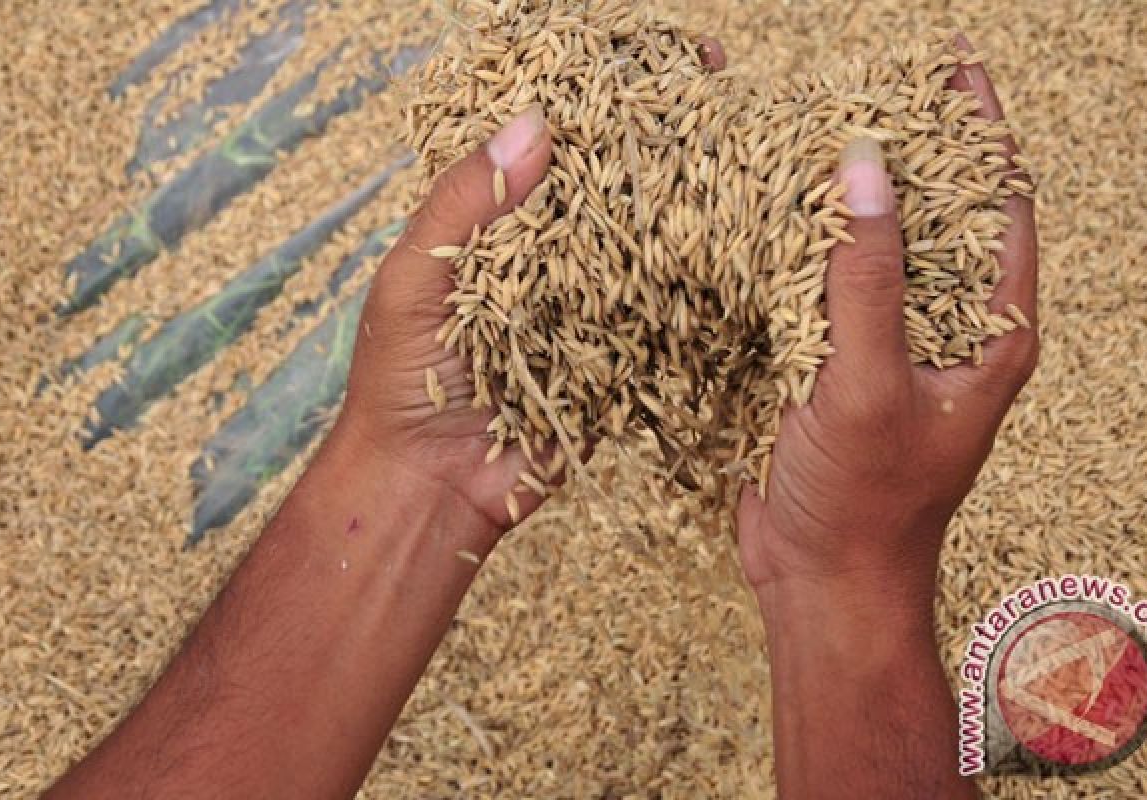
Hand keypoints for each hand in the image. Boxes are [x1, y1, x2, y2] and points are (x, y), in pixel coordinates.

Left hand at [335, 39, 727, 537]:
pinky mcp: (618, 361)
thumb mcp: (414, 278)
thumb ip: (466, 204)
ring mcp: (590, 306)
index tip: (661, 62)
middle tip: (720, 97)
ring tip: (745, 164)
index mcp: (498, 223)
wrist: (427, 485)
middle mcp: (551, 256)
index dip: (603, 100)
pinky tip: (740, 258)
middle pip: (614, 185)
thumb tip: (537, 126)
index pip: (556, 143)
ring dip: (692, 209)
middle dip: (664, 142)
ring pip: (646, 246)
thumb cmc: (401, 379)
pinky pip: (662, 321)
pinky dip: (696, 294)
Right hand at [736, 39, 1038, 612]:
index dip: (980, 133)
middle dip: (905, 149)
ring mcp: (884, 343)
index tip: (954, 69)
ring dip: (843, 193)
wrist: (821, 580)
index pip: (998, 206)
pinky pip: (820, 285)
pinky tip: (767, 208)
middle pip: (932, 214)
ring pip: (869, 247)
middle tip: (870, 81)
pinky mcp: (831, 361)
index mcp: (988, 331)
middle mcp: (942, 327)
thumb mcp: (869, 386)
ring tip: (812, 125)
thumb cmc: (865, 501)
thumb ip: (867, 280)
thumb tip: (863, 167)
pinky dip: (797, 244)